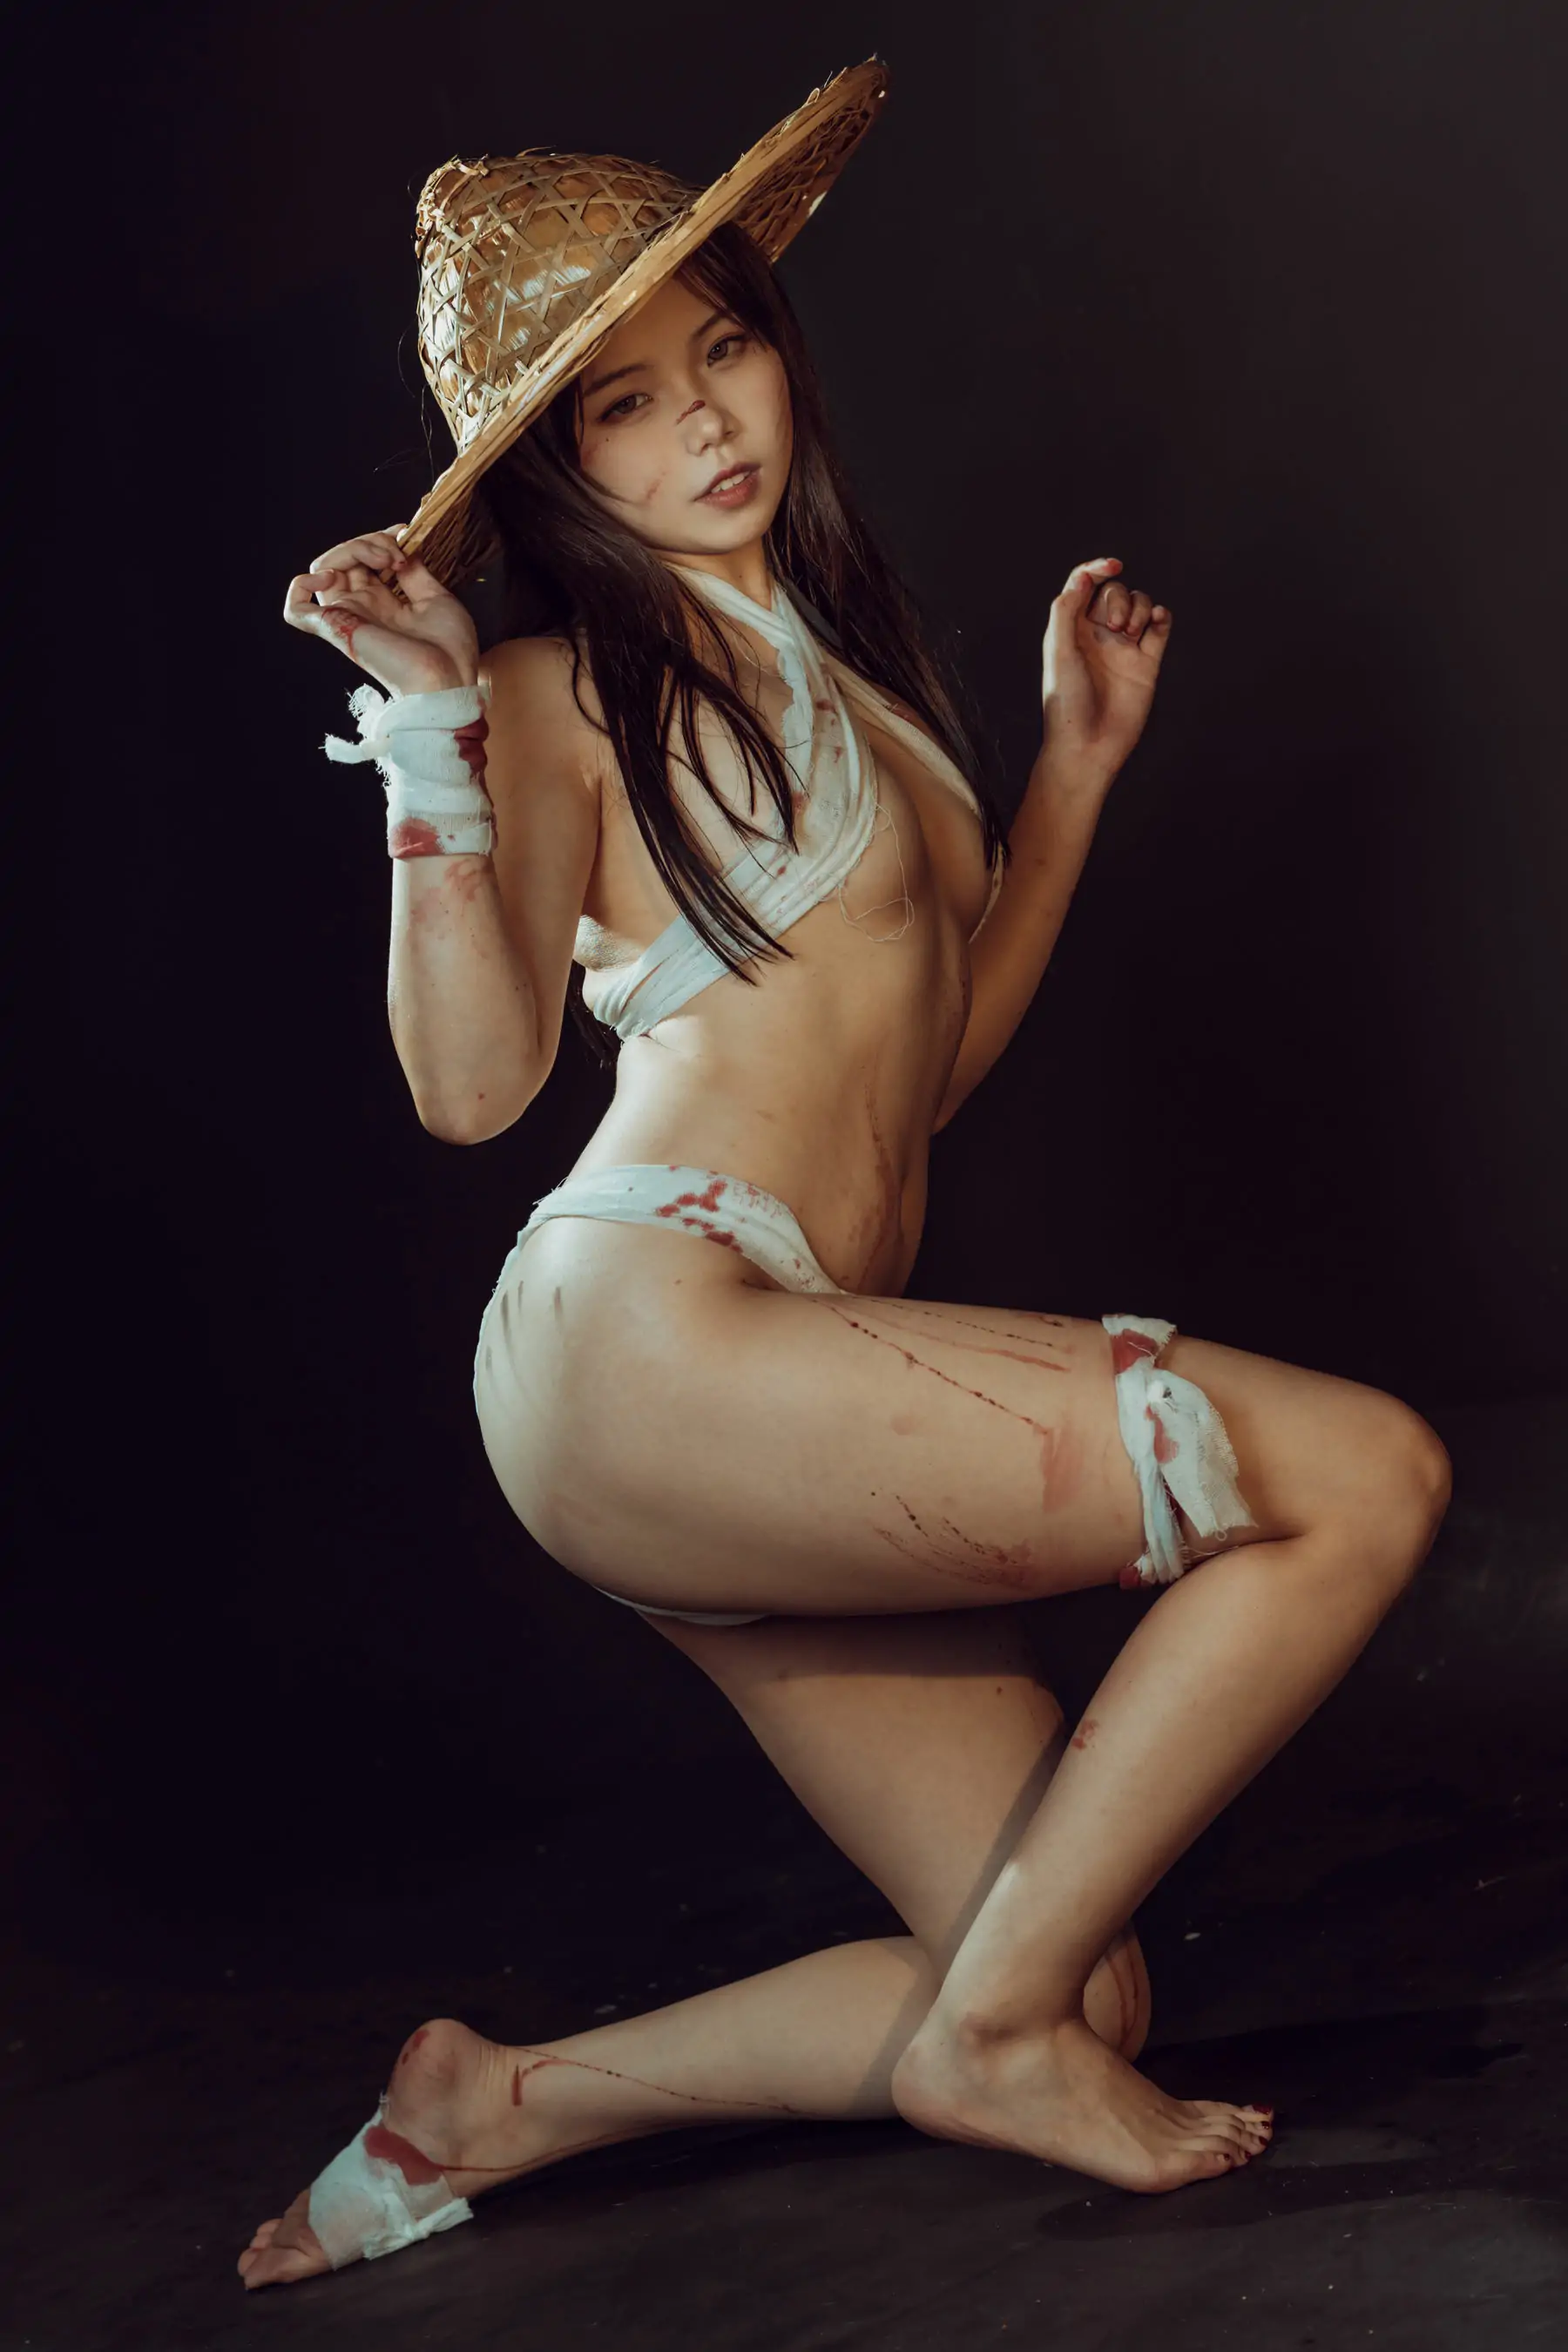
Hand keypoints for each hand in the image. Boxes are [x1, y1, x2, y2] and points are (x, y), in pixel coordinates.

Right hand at [283, 526, 479, 695]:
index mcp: (383, 603)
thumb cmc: (448, 650)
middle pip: (343, 557)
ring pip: (324, 567)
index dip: (379, 539)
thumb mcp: (436, 597)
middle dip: (371, 541)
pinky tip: (331, 574)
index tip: (404, 534)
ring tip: (385, 560)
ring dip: (352, 549)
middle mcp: (362, 608)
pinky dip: (301, 585)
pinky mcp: (336, 628)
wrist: (449, 680)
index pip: (364, 558)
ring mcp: (348, 616)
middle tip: (398, 553)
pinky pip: (297, 609)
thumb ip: (415, 571)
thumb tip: (400, 546)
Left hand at [1040, 555, 1171, 777]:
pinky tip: (1157, 621)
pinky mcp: (1146, 663)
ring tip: (1131, 635)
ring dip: (1140, 609)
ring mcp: (1123, 648)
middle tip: (1116, 628)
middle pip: (1115, 592)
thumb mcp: (1058, 651)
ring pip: (1140, 606)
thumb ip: (1066, 610)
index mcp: (1071, 629)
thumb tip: (1083, 577)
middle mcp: (1098, 635)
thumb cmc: (1067, 701)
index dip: (1097, 568)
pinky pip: (1160, 628)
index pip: (1084, 584)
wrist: (1089, 744)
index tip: (1113, 565)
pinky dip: (1162, 617)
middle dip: (1120, 599)